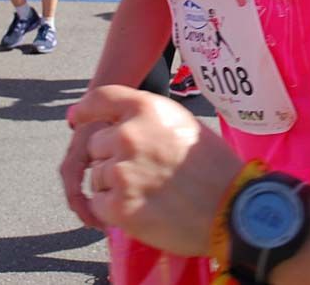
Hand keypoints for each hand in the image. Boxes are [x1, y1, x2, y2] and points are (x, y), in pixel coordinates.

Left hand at [65, 86, 243, 256]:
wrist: (232, 208)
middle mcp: (129, 134)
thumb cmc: (214, 167)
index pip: (102, 98)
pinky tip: (140, 210)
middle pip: (96, 143)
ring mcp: (121, 170)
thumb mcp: (181, 124)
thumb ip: (147, 121)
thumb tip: (119, 125)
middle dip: (111, 157)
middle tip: (141, 173)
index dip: (86, 109)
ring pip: (97, 175)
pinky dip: (112, 210)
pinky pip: (98, 204)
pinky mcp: (118, 205)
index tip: (77, 117)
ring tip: (148, 193)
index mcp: (147, 109)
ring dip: (113, 185)